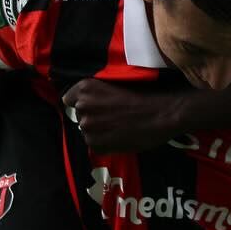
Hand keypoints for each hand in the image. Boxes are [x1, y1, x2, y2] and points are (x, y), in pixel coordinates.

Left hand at [62, 79, 191, 152]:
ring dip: (99, 130)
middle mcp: (82, 107)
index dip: (82, 102)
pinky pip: (96, 144)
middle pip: (80, 115)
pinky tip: (121, 137)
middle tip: (113, 116)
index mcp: (86, 88)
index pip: (69, 98)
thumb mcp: (115, 84)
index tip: (93, 105)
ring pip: (88, 131)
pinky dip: (106, 142)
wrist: (160, 115)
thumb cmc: (144, 95)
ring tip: (119, 127)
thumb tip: (87, 101)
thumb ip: (97, 93)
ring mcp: (88, 128)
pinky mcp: (96, 145)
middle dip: (92, 116)